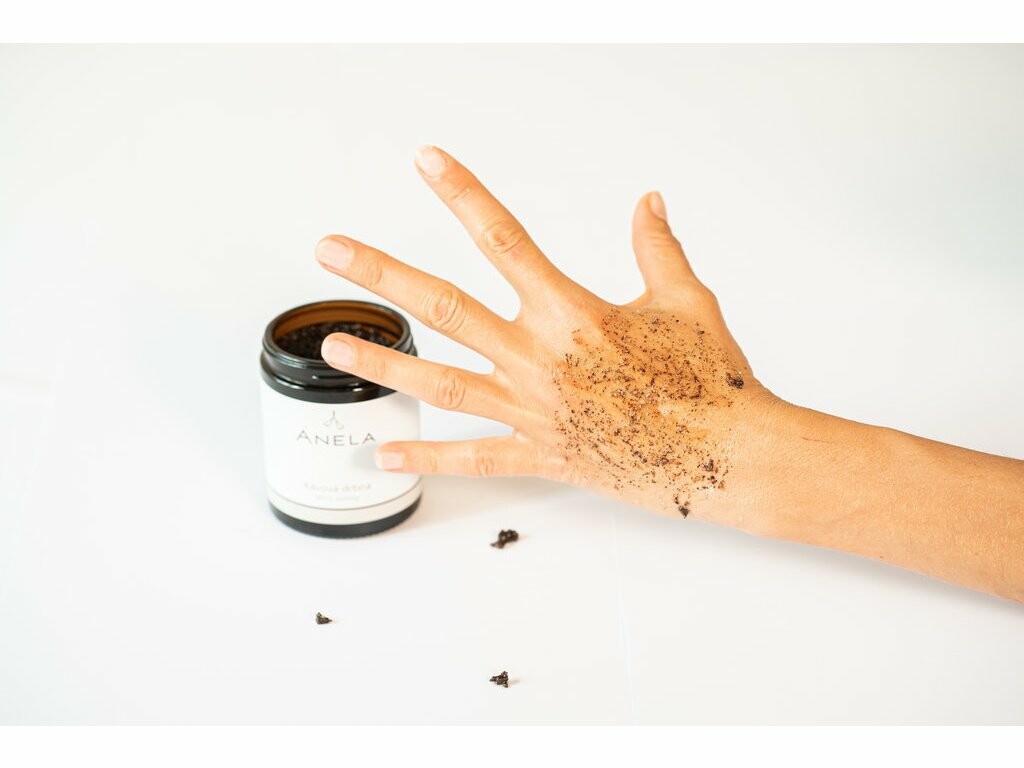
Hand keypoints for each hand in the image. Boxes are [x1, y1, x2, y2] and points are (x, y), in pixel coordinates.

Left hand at [314, 145, 779, 526]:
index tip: (428, 163)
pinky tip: (386, 453)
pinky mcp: (541, 454)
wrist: (726, 457)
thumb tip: (647, 204)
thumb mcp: (686, 301)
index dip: (462, 194)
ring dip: (383, 364)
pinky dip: (428, 458)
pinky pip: (474, 460)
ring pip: (440, 383)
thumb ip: (657, 249)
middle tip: (332, 252)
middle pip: (443, 307)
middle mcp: (539, 358)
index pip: (503, 238)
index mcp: (572, 312)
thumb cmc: (711, 382)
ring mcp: (532, 410)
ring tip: (334, 349)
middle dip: (381, 275)